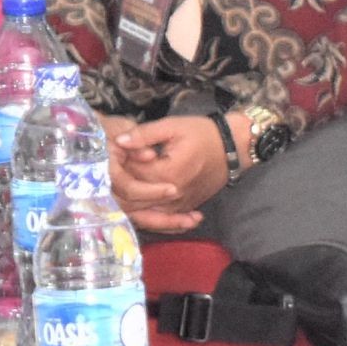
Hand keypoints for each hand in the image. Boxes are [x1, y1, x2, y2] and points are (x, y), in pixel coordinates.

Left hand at [105, 115, 229, 228]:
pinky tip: (137, 207)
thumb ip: (144, 134)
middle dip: (121, 184)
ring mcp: (180, 204)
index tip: (113, 152)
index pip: (132, 174)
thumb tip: (119, 141)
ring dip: (131, 202)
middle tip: (114, 169)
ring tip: (118, 190)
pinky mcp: (185, 207)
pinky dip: (148, 214)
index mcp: (167, 172)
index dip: (119, 163)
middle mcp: (173, 194)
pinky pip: (163, 219)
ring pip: (146, 212)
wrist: (233, 148)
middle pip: (135, 197)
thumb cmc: (203, 133)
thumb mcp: (172, 126)